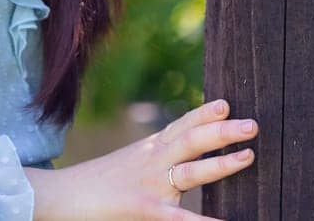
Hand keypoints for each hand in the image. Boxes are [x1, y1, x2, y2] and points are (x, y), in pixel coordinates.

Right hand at [27, 98, 258, 219]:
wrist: (60, 195)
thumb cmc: (95, 184)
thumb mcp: (129, 164)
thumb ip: (155, 158)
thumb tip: (179, 158)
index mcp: (149, 149)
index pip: (181, 125)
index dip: (204, 112)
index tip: (227, 103)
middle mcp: (152, 160)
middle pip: (191, 140)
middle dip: (222, 131)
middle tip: (253, 124)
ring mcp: (149, 184)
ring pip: (190, 170)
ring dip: (220, 163)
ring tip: (248, 156)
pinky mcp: (142, 208)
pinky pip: (177, 216)